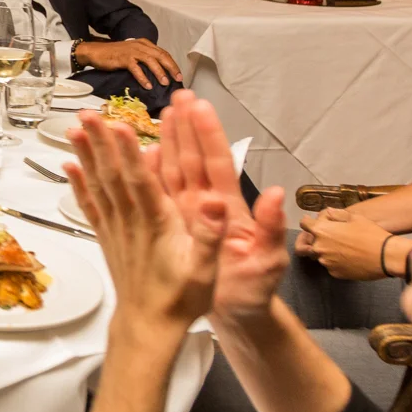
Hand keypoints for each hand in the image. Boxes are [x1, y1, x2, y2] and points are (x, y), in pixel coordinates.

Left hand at [68, 108, 225, 344]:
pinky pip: (90, 204)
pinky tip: (69, 164)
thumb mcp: (206, 270)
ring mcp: (115, 227)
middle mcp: (131, 221)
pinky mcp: (107, 236)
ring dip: (85, 154)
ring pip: (98, 184)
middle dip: (100, 141)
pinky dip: (78, 183)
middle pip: (112, 175)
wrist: (149, 327)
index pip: (139, 181)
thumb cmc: (181, 299)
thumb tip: (217, 203)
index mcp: (157, 224)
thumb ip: (210, 235)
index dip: (128, 152)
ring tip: (74, 126)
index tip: (118, 124)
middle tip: (87, 112)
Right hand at [73, 37, 180, 89]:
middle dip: (171, 68)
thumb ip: (144, 59)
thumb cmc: (113, 55)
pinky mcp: (124, 58)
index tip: (179, 75)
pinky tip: (148, 85)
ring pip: (151, 60)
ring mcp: (132, 51)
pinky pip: (136, 68)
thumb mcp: (132, 54)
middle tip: (178, 79)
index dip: (172, 64)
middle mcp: (140, 45)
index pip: (163, 53)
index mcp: (144, 44)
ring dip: (159, 72)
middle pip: (160, 55)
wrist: (95, 52)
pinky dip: (143, 77)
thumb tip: (156, 72)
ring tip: (164, 83)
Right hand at [156, 91, 288, 326]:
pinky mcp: (172, 229)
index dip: (208, 135)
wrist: (237, 315)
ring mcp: (187, 216)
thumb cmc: (255, 290)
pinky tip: (132, 159)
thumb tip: (279, 194)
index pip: (216, 164)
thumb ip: (272, 228)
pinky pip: (154, 198)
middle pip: (191, 159)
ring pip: (171, 172)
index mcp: (227, 209)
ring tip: (155, 116)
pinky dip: (142, 177)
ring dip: (163, 143)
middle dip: (184, 127)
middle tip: (176, 97)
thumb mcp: (269, 261)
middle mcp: (205, 205)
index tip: (198, 107)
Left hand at [296, 207, 403, 280]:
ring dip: (329, 250)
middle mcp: (319, 247)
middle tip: (337, 235)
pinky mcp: (334, 273)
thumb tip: (327, 212)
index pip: (304, 224)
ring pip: (321, 254)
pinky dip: (337, 261)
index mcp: (321, 231)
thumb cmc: (371, 234)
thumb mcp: (354, 217)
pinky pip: (331, 265)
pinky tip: (350, 257)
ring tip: (346, 247)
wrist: (385, 256)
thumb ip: (336, 214)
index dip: (310, 221)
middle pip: (313, 240)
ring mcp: (326, 262)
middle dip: (321, 237)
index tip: (315, 222)